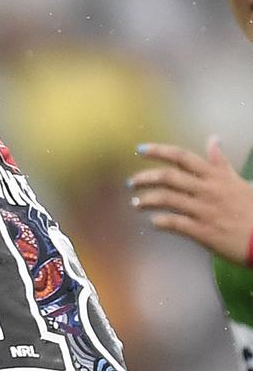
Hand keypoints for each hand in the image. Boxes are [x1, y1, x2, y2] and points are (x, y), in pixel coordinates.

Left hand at [130, 136, 252, 265]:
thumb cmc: (252, 209)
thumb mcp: (238, 181)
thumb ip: (220, 163)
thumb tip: (213, 139)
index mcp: (216, 176)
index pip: (182, 157)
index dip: (159, 150)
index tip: (139, 149)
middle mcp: (208, 190)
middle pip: (168, 177)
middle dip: (145, 178)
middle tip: (131, 183)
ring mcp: (204, 210)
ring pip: (167, 199)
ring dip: (147, 200)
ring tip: (136, 203)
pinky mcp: (203, 231)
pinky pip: (175, 223)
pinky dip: (160, 221)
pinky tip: (154, 222)